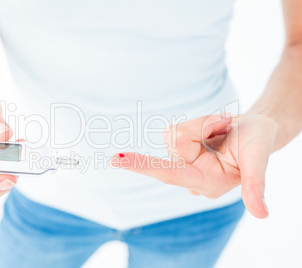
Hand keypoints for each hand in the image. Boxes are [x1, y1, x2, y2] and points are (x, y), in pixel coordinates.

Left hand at [110, 113, 277, 218]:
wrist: (257, 129)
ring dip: (203, 124)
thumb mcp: (258, 158)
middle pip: (177, 142)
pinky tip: (212, 128)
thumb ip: (255, 184)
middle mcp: (190, 176)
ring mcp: (183, 162)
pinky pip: (176, 130)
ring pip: (175, 134)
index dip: (144, 166)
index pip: (169, 175)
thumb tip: (262, 215)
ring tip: (223, 128)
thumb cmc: (258, 141)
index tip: (117, 159)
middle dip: (202, 127)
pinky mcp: (179, 150)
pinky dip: (198, 123)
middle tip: (226, 122)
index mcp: (206, 182)